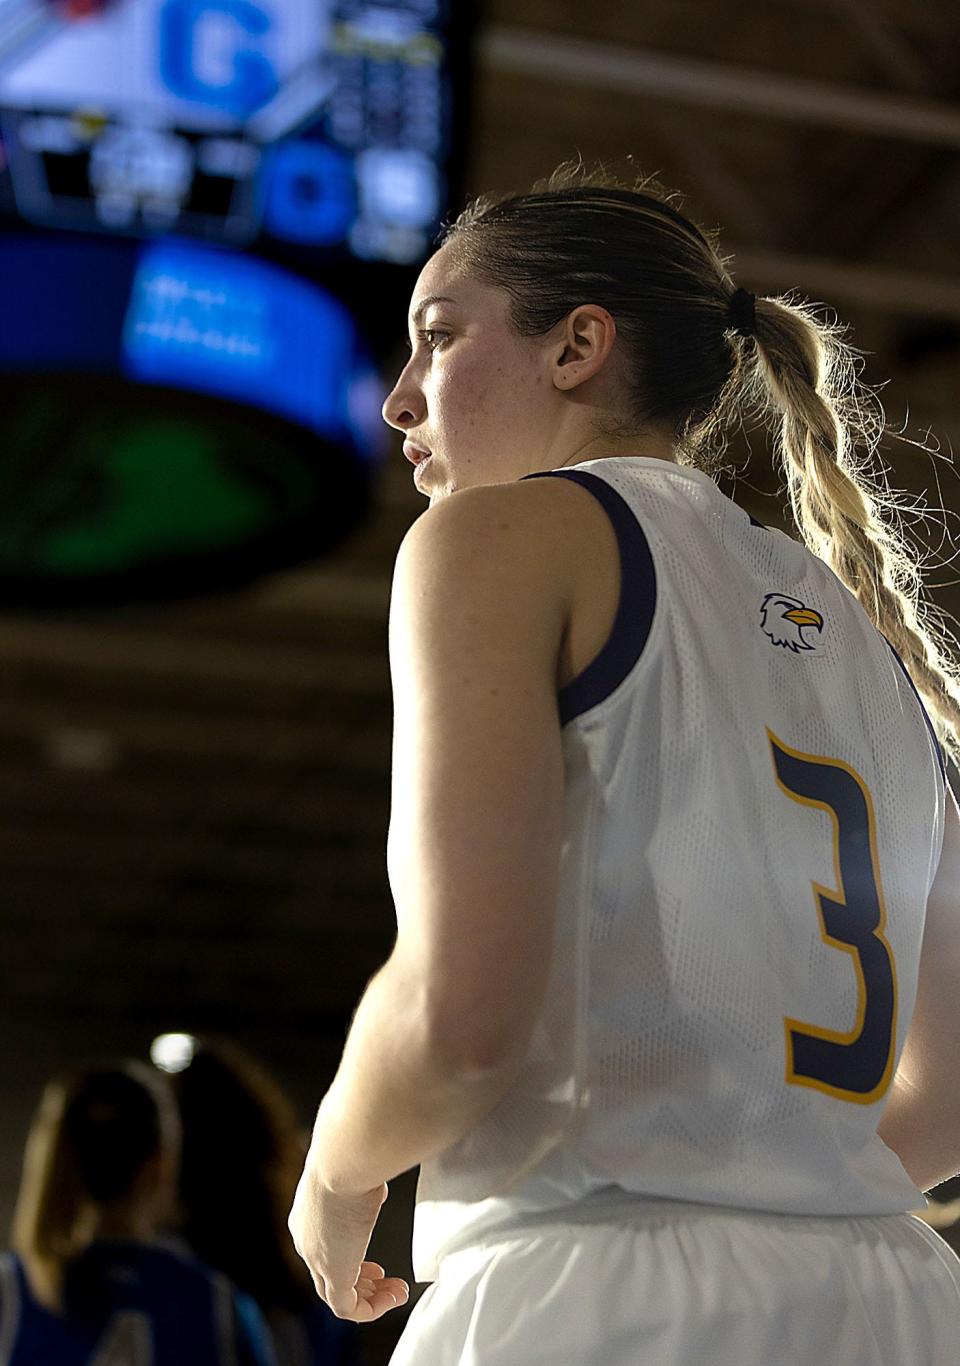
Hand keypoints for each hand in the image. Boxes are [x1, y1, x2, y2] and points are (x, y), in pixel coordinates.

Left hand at [288, 1165, 409, 1321]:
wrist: (342, 1159)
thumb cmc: (352, 1157)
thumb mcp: (355, 1176)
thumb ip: (364, 1189)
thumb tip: (377, 1189)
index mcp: (307, 1217)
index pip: (324, 1251)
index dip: (351, 1263)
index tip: (375, 1266)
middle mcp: (306, 1240)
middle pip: (327, 1277)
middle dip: (360, 1283)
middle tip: (385, 1281)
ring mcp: (316, 1258)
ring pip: (337, 1295)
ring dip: (370, 1298)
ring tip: (396, 1292)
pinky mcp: (332, 1272)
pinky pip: (347, 1308)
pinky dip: (372, 1308)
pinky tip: (394, 1296)